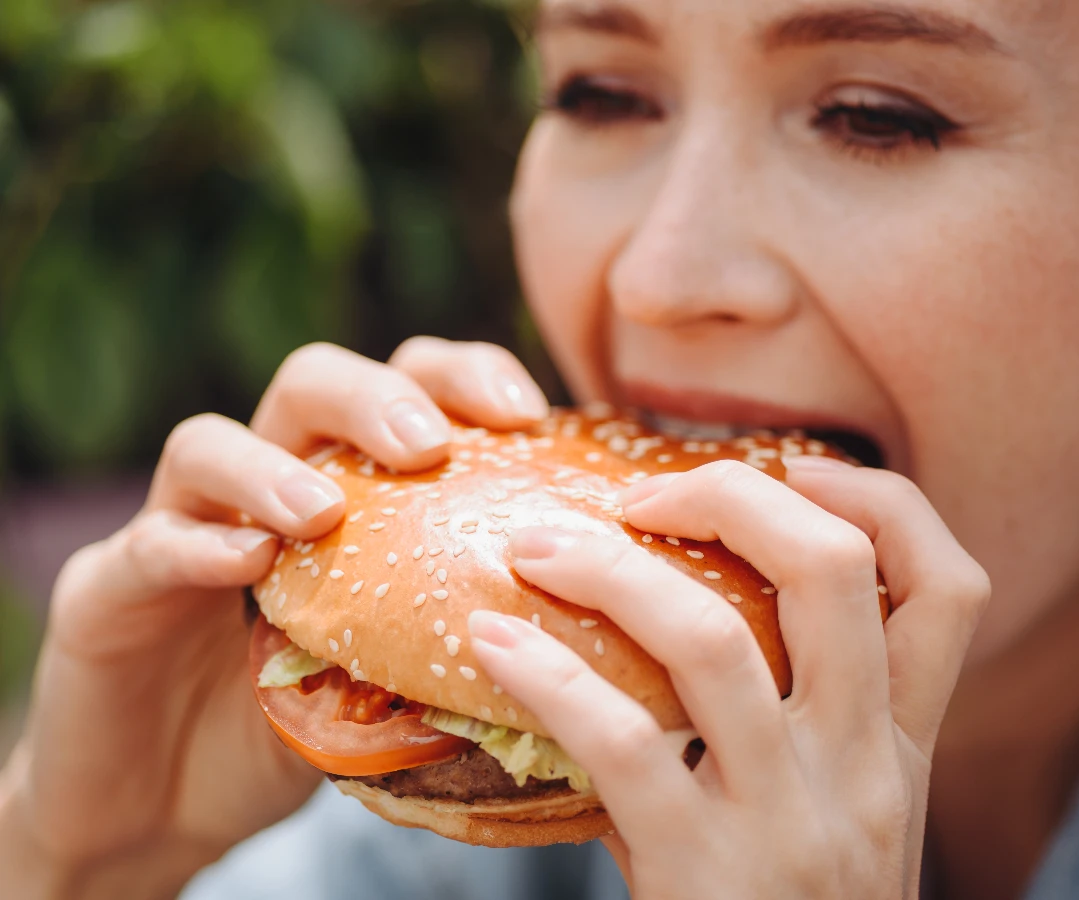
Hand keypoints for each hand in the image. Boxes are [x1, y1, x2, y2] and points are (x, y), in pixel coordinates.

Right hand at [0, 338, 546, 898]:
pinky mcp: (111, 590)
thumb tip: (570, 602)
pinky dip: (197, 545)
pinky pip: (149, 545)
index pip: (404, 388)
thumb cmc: (305, 719)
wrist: (174, 799)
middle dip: (375, 395)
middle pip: (310, 381)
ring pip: (207, 443)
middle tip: (426, 445)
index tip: (525, 409)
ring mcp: (181, 526)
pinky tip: (246, 562)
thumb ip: (457, 621)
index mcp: (346, 482)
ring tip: (324, 511)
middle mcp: (265, 483)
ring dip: (272, 467)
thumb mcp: (401, 667)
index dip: (463, 376)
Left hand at [466, 456, 988, 898]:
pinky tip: (491, 642)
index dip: (880, 502)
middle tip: (641, 494)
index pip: (950, 587)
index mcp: (900, 745)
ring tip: (532, 547)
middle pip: (833, 571)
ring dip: (608, 572)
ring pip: (713, 639)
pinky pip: (622, 741)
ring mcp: (790, 818)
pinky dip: (547, 675)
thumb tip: (671, 596)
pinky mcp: (705, 872)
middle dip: (731, 497)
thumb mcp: (827, 813)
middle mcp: (863, 769)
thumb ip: (791, 719)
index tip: (791, 469)